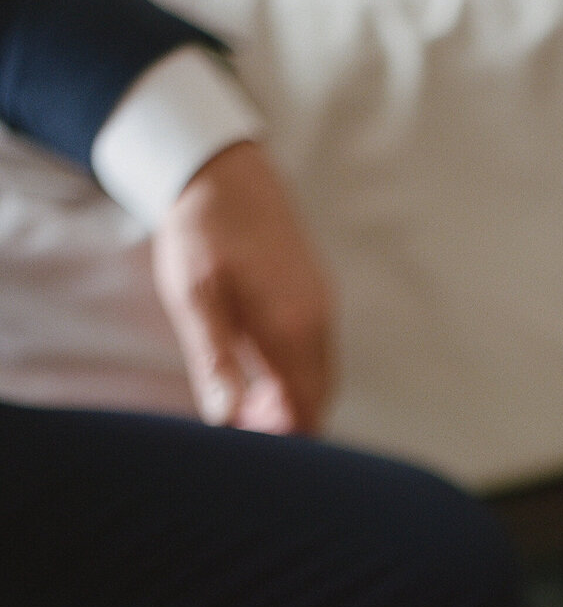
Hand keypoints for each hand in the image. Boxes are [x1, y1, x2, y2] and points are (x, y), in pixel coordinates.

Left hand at [151, 140, 334, 433]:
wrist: (222, 169)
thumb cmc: (202, 235)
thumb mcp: (196, 300)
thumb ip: (215, 361)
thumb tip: (226, 418)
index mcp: (292, 331)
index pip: (305, 410)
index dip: (277, 436)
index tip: (241, 431)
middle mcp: (318, 322)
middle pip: (318, 398)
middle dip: (286, 421)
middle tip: (241, 418)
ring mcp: (322, 307)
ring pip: (320, 376)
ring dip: (290, 395)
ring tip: (248, 392)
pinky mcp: (317, 294)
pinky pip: (317, 351)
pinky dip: (295, 370)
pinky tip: (260, 359)